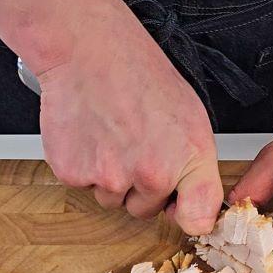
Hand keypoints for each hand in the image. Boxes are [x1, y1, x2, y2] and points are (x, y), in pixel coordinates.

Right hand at [35, 5, 222, 233]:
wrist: (89, 52)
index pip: (198, 220)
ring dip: (111, 177)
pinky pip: (83, 185)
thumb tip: (194, 209)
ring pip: (112, 199)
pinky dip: (84, 165)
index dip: (187, 214)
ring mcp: (110, 178)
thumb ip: (195, 169)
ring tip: (112, 134)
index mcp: (188, 160)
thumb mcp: (191, 118)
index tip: (181, 206)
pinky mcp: (74, 174)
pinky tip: (91, 134)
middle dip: (140, 185)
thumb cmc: (140, 77)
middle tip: (135, 142)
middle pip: (145, 210)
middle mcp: (152, 175)